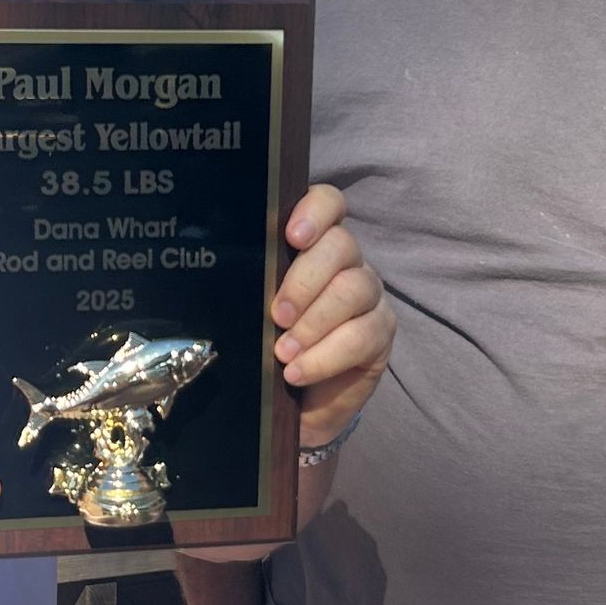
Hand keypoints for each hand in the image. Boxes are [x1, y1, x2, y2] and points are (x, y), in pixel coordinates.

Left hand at [273, 185, 393, 448]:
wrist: (295, 401)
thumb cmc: (268, 344)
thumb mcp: (253, 310)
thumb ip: (252, 285)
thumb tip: (224, 274)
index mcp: (313, 242)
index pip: (328, 203)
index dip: (314, 212)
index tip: (292, 237)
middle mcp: (346, 261)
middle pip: (340, 246)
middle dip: (304, 281)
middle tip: (276, 315)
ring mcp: (368, 294)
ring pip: (353, 289)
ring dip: (314, 322)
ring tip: (282, 352)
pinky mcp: (381, 331)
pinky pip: (363, 335)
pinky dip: (325, 356)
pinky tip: (297, 372)